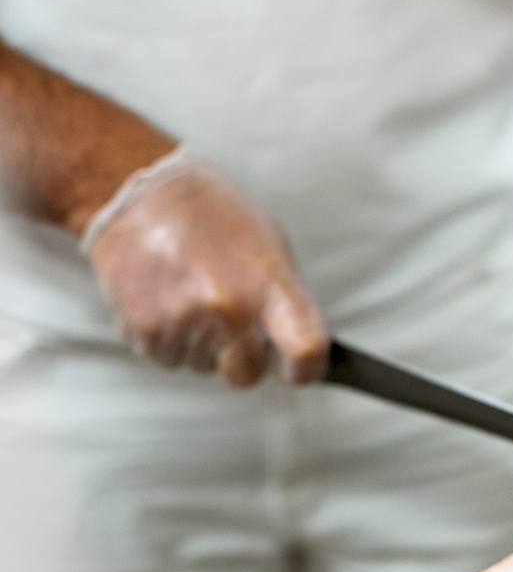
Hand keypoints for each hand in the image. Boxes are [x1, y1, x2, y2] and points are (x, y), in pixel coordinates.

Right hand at [85, 147, 328, 386]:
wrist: (146, 196)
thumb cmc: (215, 217)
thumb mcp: (270, 248)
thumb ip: (285, 301)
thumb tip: (297, 346)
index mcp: (270, 287)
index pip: (305, 350)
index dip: (307, 369)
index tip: (300, 369)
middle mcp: (229, 309)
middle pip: (248, 374)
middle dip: (243, 359)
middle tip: (233, 325)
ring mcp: (185, 322)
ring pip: (202, 367)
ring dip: (200, 345)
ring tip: (192, 296)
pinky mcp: (145, 329)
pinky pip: (166, 358)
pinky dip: (168, 339)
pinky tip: (167, 302)